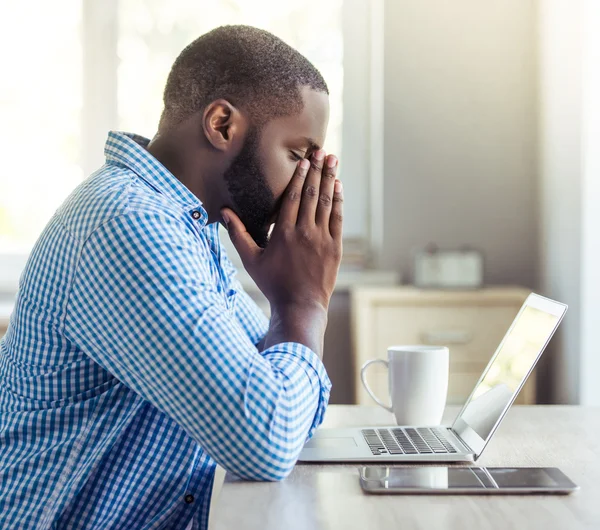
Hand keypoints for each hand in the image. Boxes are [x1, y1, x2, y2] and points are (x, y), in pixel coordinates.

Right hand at [221, 150, 342, 314]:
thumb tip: (224, 212)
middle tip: (322, 151)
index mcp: (283, 233)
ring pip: (326, 203)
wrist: (300, 306)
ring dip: (330, 179)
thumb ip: (237, 234)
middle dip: (317, 170)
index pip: (292, 197)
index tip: (304, 160)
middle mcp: (304, 232)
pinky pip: (337, 219)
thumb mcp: (251, 259)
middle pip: (311, 194)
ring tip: (333, 160)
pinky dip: (338, 201)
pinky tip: (339, 187)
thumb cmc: (273, 283)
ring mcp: (321, 239)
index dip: (299, 176)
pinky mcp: (334, 247)